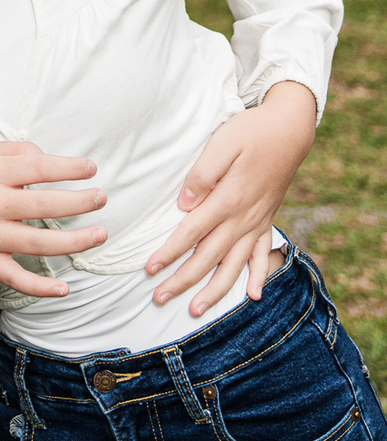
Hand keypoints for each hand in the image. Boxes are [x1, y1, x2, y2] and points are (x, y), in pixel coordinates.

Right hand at [0, 141, 106, 298]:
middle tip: (101, 198)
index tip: (92, 168)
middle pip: (43, 206)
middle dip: (79, 202)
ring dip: (74, 242)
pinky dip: (41, 288)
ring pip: (37, 244)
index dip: (69, 168)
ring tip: (100, 234)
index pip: (37, 167)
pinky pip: (16, 279)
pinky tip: (65, 289)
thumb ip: (18, 153)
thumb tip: (54, 163)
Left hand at [145, 80, 316, 316]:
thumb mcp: (222, 143)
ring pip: (234, 264)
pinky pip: (264, 254)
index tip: (150, 269)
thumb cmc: (251, 132)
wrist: (290, 129)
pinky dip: (258, 276)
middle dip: (184, 280)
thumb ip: (202, 174)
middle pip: (209, 257)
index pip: (192, 232)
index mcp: (228, 199)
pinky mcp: (268, 219)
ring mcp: (258, 221)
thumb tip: (185, 204)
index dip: (170, 252)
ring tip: (197, 310)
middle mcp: (244, 217)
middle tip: (160, 299)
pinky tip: (253, 295)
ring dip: (215, 290)